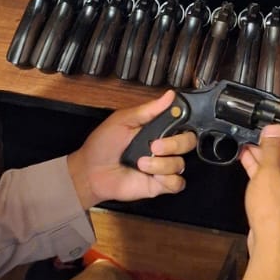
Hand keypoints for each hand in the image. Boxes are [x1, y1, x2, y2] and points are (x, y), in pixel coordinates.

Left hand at [67, 91, 198, 208]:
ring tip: (141, 163)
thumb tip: (170, 95)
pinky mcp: (160, 185)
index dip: (183, 123)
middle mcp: (163, 148)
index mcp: (156, 129)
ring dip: (161, 164)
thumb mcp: (123, 120)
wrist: (91, 172)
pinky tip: (152, 176)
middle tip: (154, 146)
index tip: (175, 123)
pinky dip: (167, 180)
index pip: (182, 124)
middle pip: (188, 143)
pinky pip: (177, 183)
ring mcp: (162, 166)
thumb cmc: (103, 144)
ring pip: (180, 164)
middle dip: (174, 144)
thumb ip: (148, 109)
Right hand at [240, 126, 279, 268]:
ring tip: (246, 142)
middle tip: (255, 132)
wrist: (271, 246)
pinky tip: (246, 159)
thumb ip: (271, 149)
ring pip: (279, 165)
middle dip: (272, 141)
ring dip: (264, 154)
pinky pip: (273, 178)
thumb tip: (273, 130)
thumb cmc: (274, 212)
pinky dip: (261, 169)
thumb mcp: (269, 173)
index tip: (268, 124)